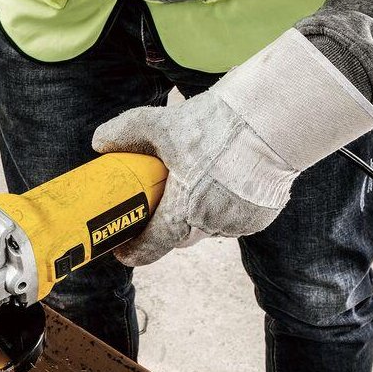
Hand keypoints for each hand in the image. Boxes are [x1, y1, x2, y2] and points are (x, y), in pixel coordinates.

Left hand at [92, 29, 372, 265]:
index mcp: (182, 211)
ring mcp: (239, 223)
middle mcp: (210, 224)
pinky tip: (227, 181)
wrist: (274, 119)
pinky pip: (235, 218)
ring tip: (199, 181)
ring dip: (199, 212)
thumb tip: (98, 142)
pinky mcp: (262, 217)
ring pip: (208, 225)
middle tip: (160, 204)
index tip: (123, 252)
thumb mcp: (162, 124)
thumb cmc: (216, 124)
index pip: (152, 246)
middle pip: (180, 234)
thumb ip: (126, 134)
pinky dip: (226, 206)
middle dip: (168, 224)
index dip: (134, 252)